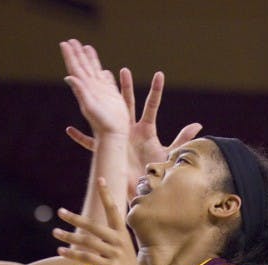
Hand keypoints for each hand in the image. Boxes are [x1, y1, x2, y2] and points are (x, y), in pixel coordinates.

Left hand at [53, 178, 147, 264]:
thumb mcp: (122, 250)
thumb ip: (109, 239)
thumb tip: (93, 231)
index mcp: (122, 234)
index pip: (114, 210)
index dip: (107, 194)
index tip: (101, 179)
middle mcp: (119, 242)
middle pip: (94, 226)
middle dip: (76, 218)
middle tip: (60, 211)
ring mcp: (115, 255)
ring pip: (87, 242)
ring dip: (69, 237)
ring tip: (55, 232)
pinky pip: (87, 258)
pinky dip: (72, 254)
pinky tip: (61, 251)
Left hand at [59, 39, 129, 139]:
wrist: (114, 135)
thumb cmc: (102, 125)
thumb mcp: (90, 107)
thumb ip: (80, 91)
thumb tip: (69, 76)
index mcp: (85, 89)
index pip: (76, 69)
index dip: (70, 56)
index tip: (64, 43)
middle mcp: (92, 89)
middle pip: (83, 67)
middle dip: (78, 54)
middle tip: (72, 40)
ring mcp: (102, 93)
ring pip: (94, 72)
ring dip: (90, 60)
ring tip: (86, 47)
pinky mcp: (112, 98)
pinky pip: (106, 82)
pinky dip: (103, 73)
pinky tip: (102, 69)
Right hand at [66, 69, 201, 197]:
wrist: (144, 192)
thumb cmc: (157, 174)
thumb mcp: (170, 154)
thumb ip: (182, 139)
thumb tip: (198, 124)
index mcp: (147, 130)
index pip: (151, 106)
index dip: (156, 91)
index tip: (159, 74)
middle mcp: (131, 131)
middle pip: (128, 104)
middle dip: (125, 88)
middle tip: (123, 70)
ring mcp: (118, 139)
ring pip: (109, 116)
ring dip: (103, 102)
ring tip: (96, 87)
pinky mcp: (108, 152)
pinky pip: (92, 143)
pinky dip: (81, 137)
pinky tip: (70, 129)